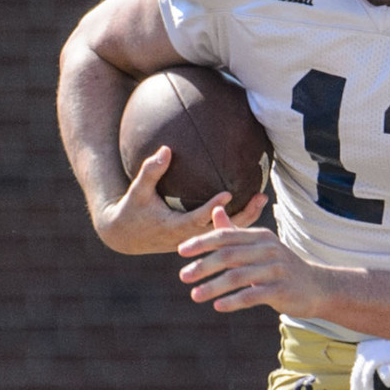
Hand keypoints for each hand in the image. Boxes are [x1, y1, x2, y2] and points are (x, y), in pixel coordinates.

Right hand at [95, 145, 267, 255]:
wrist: (126, 237)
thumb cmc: (132, 210)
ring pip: (226, 232)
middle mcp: (188, 237)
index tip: (229, 194)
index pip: (197, 220)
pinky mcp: (199, 240)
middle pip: (221, 229)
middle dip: (244, 215)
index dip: (213, 209)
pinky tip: (252, 204)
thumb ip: (151, 171)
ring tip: (262, 197)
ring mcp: (196, 241)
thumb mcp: (136, 191)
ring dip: (247, 217)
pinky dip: (238, 221)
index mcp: (173, 227)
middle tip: (261, 196)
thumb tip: (166, 149)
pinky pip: (222, 231)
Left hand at [178, 207, 326, 316]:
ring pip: (238, 277)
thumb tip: (215, 210)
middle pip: (229, 255)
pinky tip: (218, 306)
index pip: (226, 236)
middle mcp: (269, 250)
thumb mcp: (260, 246)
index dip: (202, 242)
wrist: (317, 287)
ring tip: (194, 295)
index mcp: (260, 237)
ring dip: (213, 287)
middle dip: (203, 265)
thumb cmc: (281, 267)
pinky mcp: (282, 290)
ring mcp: (277, 270)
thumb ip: (235, 232)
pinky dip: (233, 301)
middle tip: (183, 276)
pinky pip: (252, 295)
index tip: (181, 250)